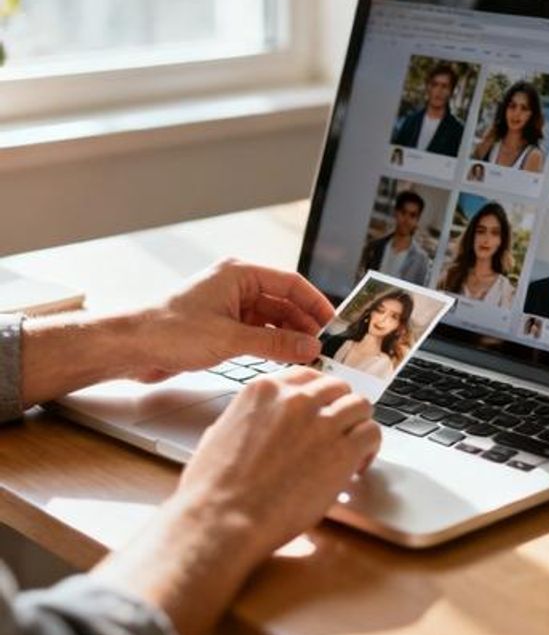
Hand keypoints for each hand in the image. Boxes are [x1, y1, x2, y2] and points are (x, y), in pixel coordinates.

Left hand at [130, 259, 335, 380]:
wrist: (130, 347)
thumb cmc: (168, 330)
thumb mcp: (229, 339)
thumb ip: (275, 344)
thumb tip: (309, 347)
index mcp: (239, 274)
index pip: (290, 283)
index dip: (314, 302)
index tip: (333, 322)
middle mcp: (237, 287)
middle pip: (284, 302)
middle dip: (304, 324)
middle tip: (324, 345)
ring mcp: (230, 307)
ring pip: (272, 320)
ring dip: (289, 337)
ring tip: (308, 356)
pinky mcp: (222, 327)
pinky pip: (258, 334)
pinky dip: (273, 346)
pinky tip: (285, 359)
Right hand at [179, 367, 380, 554]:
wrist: (221, 519)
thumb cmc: (212, 488)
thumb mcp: (219, 432)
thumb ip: (247, 418)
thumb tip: (256, 424)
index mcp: (265, 390)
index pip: (308, 377)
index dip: (320, 396)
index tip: (323, 409)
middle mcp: (296, 399)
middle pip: (338, 388)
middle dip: (340, 409)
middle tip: (340, 431)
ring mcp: (322, 423)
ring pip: (360, 406)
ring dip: (358, 425)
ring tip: (353, 448)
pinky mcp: (342, 451)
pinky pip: (372, 434)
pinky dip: (370, 449)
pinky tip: (358, 465)